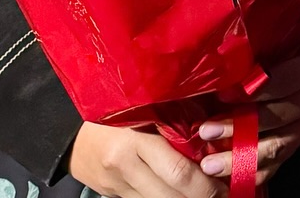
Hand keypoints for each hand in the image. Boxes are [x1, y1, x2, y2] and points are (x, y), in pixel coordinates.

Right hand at [70, 122, 225, 197]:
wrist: (73, 134)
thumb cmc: (116, 112)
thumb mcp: (145, 110)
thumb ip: (173, 124)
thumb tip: (212, 139)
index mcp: (135, 141)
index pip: (178, 171)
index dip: (206, 185)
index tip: (226, 185)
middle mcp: (125, 168)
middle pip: (171, 195)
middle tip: (223, 195)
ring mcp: (117, 187)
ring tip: (205, 194)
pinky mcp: (113, 197)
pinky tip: (180, 194)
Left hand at [196, 14, 299, 183]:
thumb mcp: (296, 34)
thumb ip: (268, 49)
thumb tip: (224, 62)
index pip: (284, 81)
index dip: (252, 90)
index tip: (221, 94)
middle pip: (277, 116)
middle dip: (239, 127)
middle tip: (206, 130)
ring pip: (278, 146)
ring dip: (242, 157)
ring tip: (211, 164)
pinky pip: (280, 163)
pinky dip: (255, 172)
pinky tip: (231, 179)